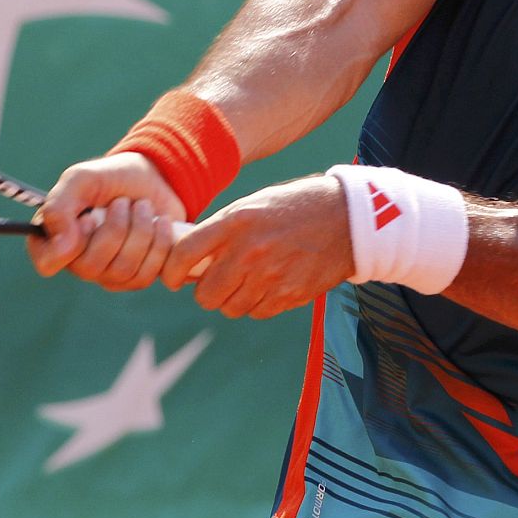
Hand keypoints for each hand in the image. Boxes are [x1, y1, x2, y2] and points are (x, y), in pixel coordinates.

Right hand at [29, 152, 186, 287]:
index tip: (89, 218)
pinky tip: (162, 222)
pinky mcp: (142, 277)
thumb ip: (59, 206)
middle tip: (124, 201)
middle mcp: (80, 264)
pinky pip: (156, 275)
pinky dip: (164, 243)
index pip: (47, 263)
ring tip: (144, 207)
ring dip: (142, 229)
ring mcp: (111, 276)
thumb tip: (63, 245)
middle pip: (92, 267)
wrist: (152, 178)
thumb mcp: (80, 179)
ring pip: (126, 271)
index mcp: (55, 239)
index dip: (70, 243)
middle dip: (117, 226)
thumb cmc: (109, 178)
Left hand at [160, 174, 352, 318]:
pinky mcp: (290, 295)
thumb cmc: (293, 208)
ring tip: (248, 280)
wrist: (345, 218)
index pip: (185, 254)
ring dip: (234, 299)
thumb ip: (220, 231)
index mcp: (235, 222)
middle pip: (206, 295)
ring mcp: (270, 277)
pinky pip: (258, 312)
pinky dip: (258, 304)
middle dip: (207, 292)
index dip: (171, 271)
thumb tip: (187, 259)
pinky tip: (270, 284)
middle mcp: (249, 251)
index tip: (173, 277)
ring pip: (231, 308)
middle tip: (217, 282)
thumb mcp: (251, 206)